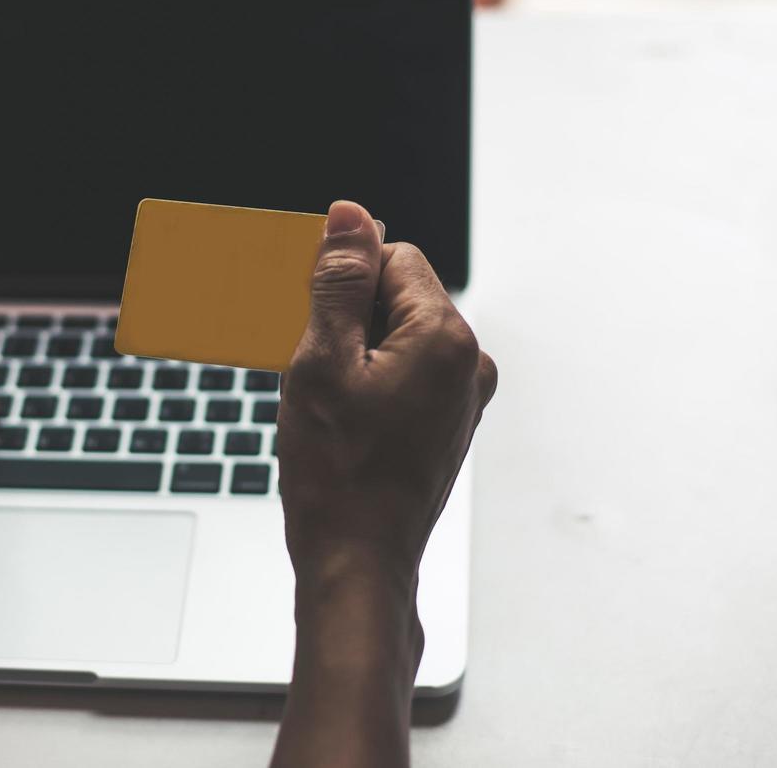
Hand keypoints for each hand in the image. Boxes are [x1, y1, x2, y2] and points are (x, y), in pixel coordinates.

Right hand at [278, 200, 496, 593]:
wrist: (358, 561)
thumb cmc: (338, 474)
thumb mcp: (321, 362)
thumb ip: (339, 282)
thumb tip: (351, 216)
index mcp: (446, 338)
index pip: (391, 256)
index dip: (340, 282)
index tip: (307, 321)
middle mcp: (469, 362)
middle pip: (397, 295)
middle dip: (346, 318)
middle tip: (313, 371)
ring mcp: (463, 396)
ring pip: (397, 336)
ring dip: (354, 352)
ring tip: (326, 404)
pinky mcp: (448, 422)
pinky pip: (405, 372)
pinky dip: (369, 381)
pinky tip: (342, 420)